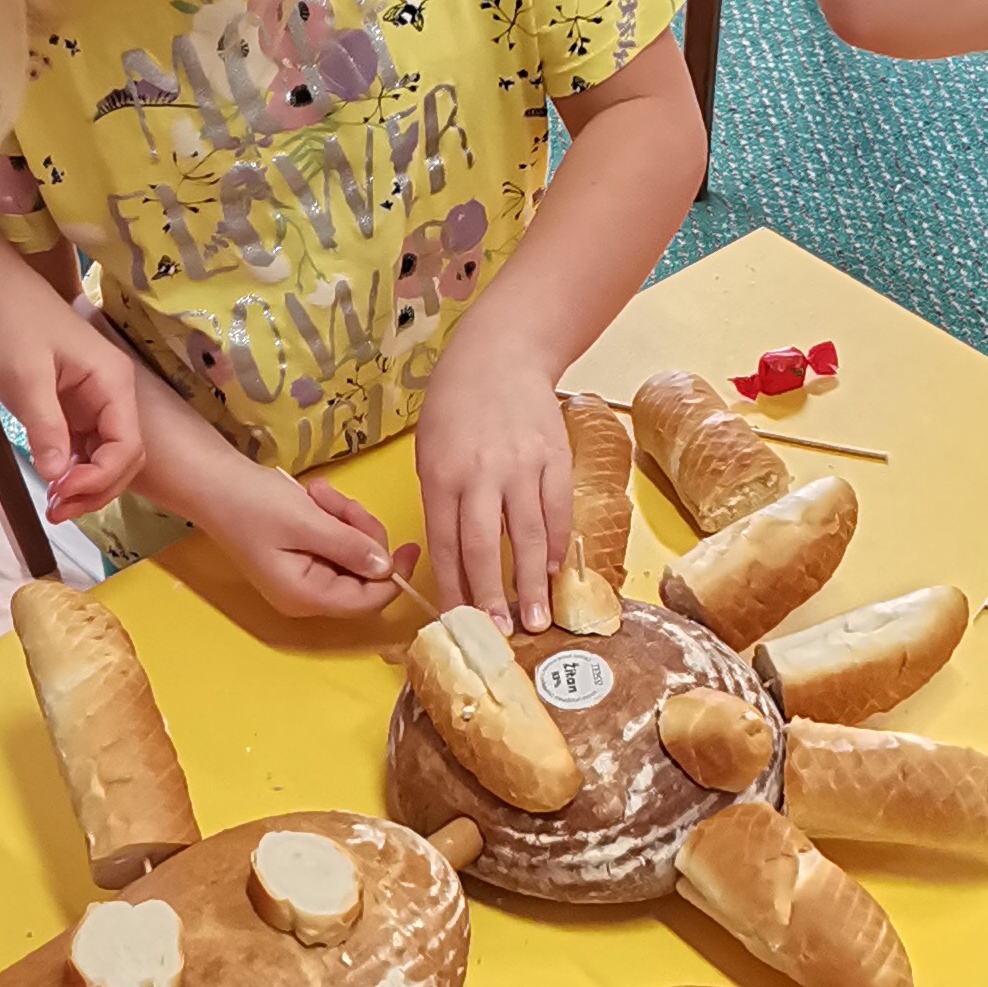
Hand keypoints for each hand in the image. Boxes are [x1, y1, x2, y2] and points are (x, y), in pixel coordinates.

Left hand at [0, 271, 144, 522]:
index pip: (127, 445)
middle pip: (123, 457)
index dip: (101, 478)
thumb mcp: (25, 378)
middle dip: (97, 489)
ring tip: (52, 507)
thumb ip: (45, 427)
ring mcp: (93, 401)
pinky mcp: (72, 407)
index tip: (63, 493)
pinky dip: (71, 471)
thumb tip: (58, 476)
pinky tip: (51, 487)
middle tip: (56, 511)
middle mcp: (112, 393)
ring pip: (105, 458)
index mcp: (113, 382)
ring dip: (85, 486)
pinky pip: (84, 448)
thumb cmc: (8, 322)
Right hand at [203, 464, 397, 619]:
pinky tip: (314, 497)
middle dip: (360, 534)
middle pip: (362, 575)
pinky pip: (334, 542)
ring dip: (345, 520)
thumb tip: (387, 569)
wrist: (212, 482)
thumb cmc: (253, 503)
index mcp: (306, 597)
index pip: (368, 600)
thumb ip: (351, 547)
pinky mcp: (300, 555)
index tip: (410, 544)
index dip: (394, 575)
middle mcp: (306, 595)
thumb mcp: (308, 522)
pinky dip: (332, 518)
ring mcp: (303, 575)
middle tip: (342, 502)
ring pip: (350, 553)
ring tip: (320, 494)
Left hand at [415, 334, 573, 628]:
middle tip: (501, 633)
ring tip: (538, 618)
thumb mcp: (430, 449)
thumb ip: (442, 500)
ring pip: (529, 536)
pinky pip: (558, 512)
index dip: (453, 587)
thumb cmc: (456, 405)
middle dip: (492, 597)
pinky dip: (558, 546)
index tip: (458, 619)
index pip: (446, 544)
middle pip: (486, 548)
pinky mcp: (554, 459)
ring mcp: (522, 467)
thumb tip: (457, 558)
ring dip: (533, 583)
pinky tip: (556, 572)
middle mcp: (481, 474)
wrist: (502, 353)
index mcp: (442, 475)